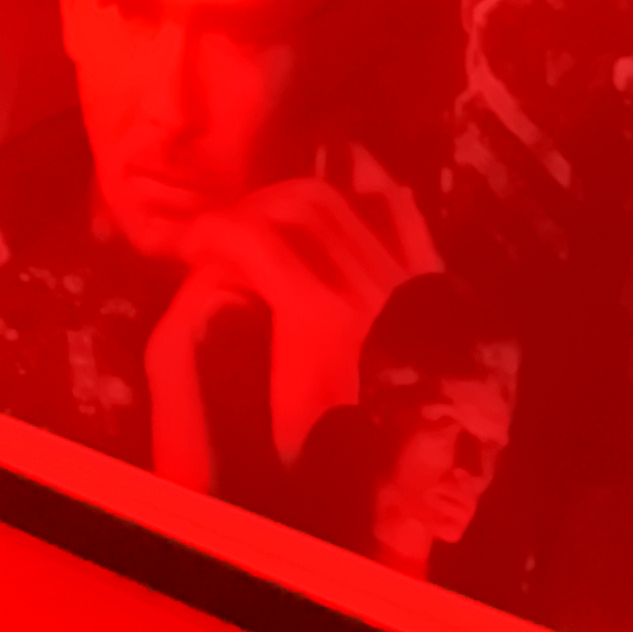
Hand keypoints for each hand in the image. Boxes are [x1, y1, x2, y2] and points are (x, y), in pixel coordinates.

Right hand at [157, 160, 435, 481]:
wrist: (445, 443)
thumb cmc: (363, 437)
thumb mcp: (290, 419)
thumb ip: (248, 368)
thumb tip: (210, 328)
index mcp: (319, 308)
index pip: (251, 237)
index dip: (209, 230)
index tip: (187, 245)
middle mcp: (359, 274)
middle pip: (291, 204)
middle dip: (246, 209)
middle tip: (223, 234)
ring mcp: (399, 268)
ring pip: (340, 199)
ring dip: (293, 198)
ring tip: (271, 219)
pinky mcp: (429, 273)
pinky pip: (398, 211)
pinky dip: (366, 191)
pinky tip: (346, 189)